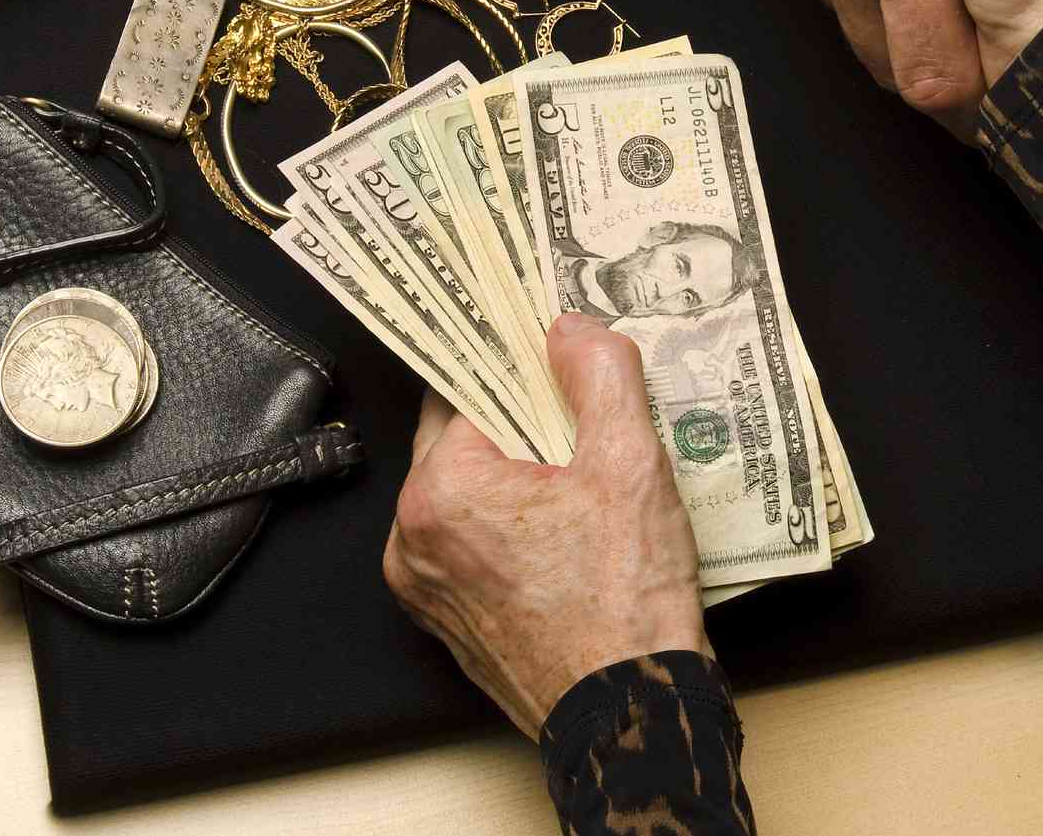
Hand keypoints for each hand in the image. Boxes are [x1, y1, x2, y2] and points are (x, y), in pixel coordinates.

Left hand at [383, 313, 709, 739]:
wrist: (629, 714)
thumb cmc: (626, 605)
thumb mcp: (630, 464)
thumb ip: (600, 375)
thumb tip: (570, 328)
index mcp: (442, 491)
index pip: (469, 387)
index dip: (519, 366)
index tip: (552, 355)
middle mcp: (413, 537)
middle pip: (462, 437)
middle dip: (519, 419)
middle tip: (580, 419)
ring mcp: (424, 583)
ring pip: (466, 489)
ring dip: (513, 471)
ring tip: (580, 478)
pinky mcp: (445, 617)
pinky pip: (468, 540)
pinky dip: (507, 522)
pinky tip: (565, 528)